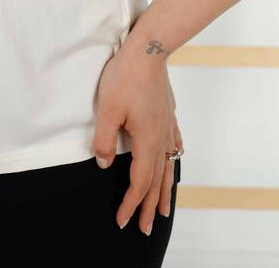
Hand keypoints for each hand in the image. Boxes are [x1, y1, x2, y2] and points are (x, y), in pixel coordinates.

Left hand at [92, 44, 183, 235]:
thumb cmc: (124, 76)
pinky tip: (174, 158)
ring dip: (164, 190)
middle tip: (145, 229)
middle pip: (156, 180)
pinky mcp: (167, 112)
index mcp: (146, 139)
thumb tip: (103, 163)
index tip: (123, 220)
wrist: (148, 49)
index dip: (130, 203)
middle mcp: (161, 137)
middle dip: (149, 207)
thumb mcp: (106, 109)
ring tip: (165, 209)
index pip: (139, 181)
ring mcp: (167, 124)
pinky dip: (173, 158)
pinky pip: (173, 143)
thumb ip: (104, 139)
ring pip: (167, 165)